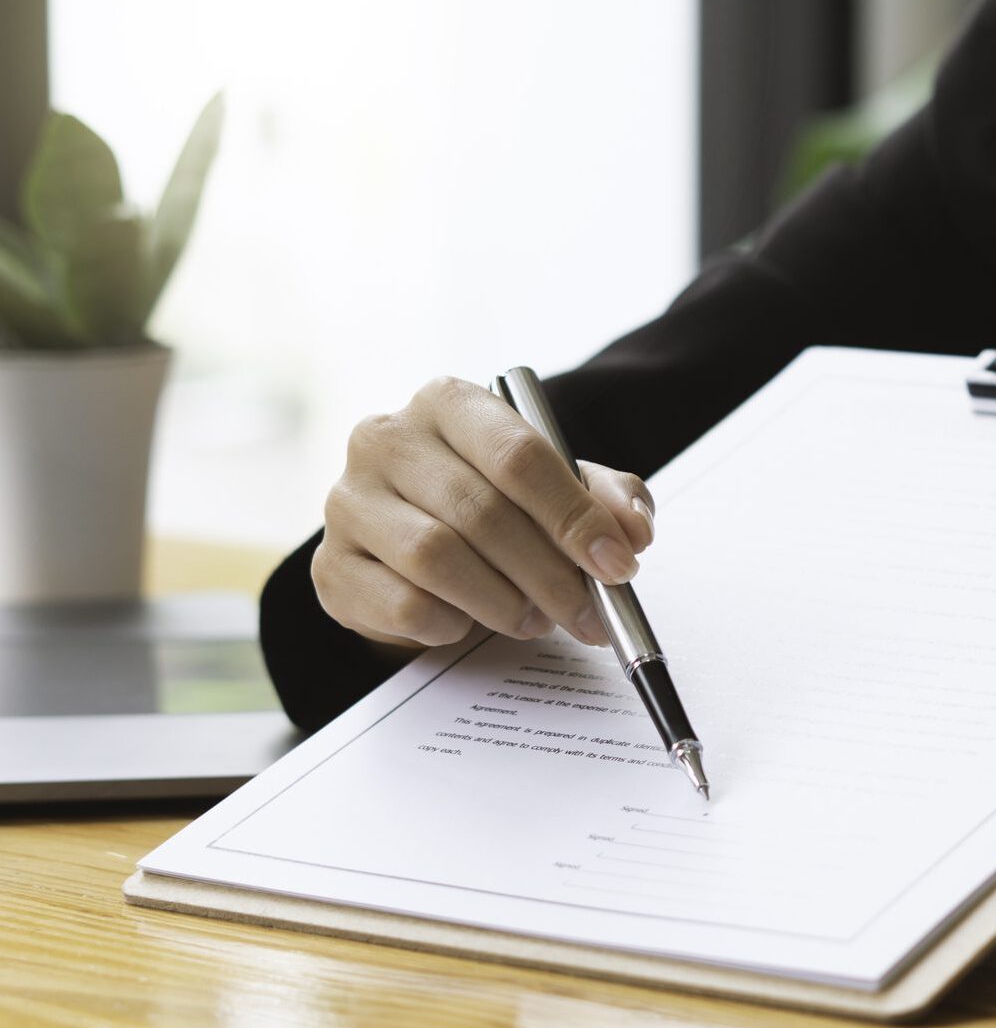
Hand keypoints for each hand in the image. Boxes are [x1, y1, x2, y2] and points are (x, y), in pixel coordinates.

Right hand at [311, 376, 654, 649]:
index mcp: (448, 403)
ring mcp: (348, 501)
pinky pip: (405, 605)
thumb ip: (606, 498)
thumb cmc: (494, 506)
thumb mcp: (559, 489)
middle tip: (588, 614)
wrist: (409, 553)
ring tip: (535, 618)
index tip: (618, 565)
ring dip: (504, 602)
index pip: (518, 454)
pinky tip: (469, 621)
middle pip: (482, 513)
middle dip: (550, 575)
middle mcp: (387, 439)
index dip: (575, 516)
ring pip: (438, 559)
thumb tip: (633, 531)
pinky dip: (452, 624)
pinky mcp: (331, 567)